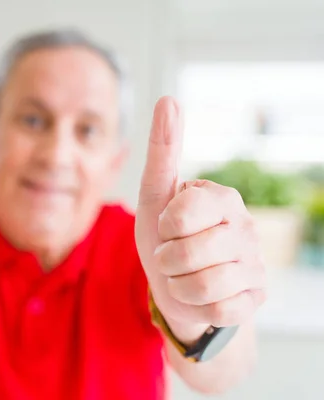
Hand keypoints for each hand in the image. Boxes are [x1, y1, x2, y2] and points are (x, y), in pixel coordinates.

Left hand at [135, 97, 265, 339]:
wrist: (177, 284)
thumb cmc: (165, 235)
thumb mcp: (156, 194)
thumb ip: (163, 150)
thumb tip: (168, 99)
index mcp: (222, 198)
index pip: (180, 215)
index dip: (164, 227)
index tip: (170, 226)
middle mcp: (246, 227)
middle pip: (188, 253)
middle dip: (167, 259)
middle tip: (174, 254)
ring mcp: (255, 264)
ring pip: (201, 286)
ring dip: (179, 285)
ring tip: (185, 275)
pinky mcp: (255, 297)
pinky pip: (218, 309)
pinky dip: (198, 306)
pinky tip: (204, 295)